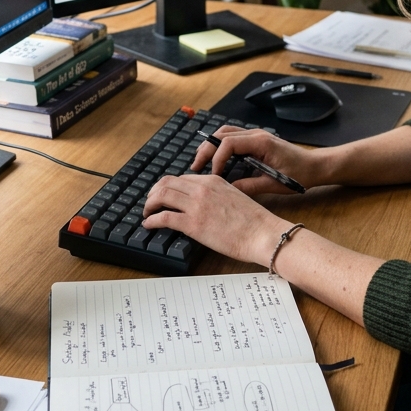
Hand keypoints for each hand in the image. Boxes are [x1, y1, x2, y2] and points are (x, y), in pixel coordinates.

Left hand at [142, 173, 288, 265]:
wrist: (262, 233)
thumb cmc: (254, 221)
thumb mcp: (234, 197)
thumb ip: (217, 196)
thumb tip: (205, 205)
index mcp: (213, 180)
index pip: (182, 178)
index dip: (168, 187)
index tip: (164, 196)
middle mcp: (202, 188)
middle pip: (166, 183)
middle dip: (154, 192)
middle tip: (150, 203)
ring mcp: (196, 205)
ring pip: (161, 196)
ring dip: (149, 204)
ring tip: (147, 213)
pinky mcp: (193, 223)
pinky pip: (164, 217)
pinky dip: (152, 219)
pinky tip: (148, 224)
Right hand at [194, 126, 321, 195]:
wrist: (315, 166)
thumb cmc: (299, 174)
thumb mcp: (274, 184)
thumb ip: (250, 186)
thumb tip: (228, 191)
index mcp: (261, 142)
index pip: (229, 143)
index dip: (217, 158)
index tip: (214, 175)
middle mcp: (256, 134)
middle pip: (222, 134)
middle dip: (206, 149)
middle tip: (195, 167)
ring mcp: (256, 135)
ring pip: (225, 133)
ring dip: (211, 146)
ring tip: (200, 161)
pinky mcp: (256, 140)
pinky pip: (232, 137)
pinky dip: (220, 146)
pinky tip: (215, 159)